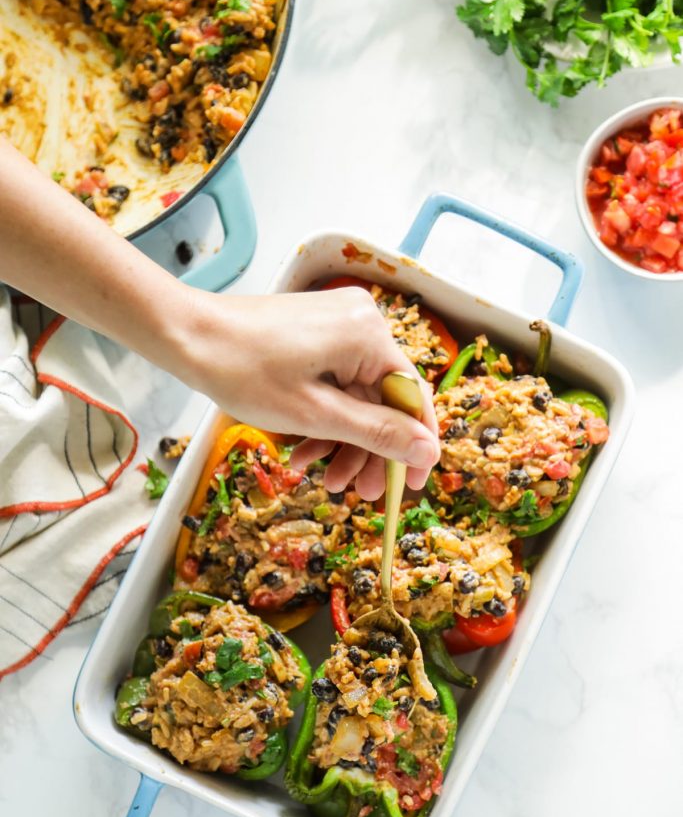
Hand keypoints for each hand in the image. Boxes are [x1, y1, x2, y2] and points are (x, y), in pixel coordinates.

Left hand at [177, 286, 439, 499]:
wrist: (187, 335)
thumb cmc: (244, 372)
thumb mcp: (315, 414)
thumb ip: (377, 433)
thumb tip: (430, 452)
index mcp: (370, 335)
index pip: (411, 396)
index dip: (415, 445)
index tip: (411, 487)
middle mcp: (363, 322)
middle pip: (382, 398)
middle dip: (368, 449)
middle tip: (357, 494)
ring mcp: (339, 324)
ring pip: (357, 394)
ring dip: (343, 439)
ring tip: (324, 479)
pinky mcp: (317, 331)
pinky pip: (336, 380)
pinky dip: (325, 416)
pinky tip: (303, 451)